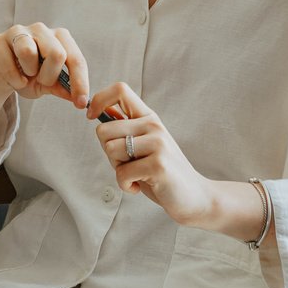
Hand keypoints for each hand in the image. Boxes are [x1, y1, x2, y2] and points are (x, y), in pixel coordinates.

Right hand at [0, 23, 88, 158]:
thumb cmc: (28, 75)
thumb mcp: (48, 84)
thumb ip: (64, 88)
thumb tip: (81, 99)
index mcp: (59, 38)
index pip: (75, 59)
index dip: (80, 82)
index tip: (81, 103)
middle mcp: (41, 30)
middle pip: (56, 53)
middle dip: (50, 76)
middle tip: (42, 81)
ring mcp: (18, 32)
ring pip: (29, 52)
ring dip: (29, 72)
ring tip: (26, 74)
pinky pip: (9, 64)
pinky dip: (14, 79)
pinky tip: (14, 78)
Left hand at [88, 81, 214, 224]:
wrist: (195, 197)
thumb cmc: (162, 173)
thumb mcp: (144, 145)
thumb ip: (125, 130)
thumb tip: (99, 112)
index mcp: (148, 117)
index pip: (120, 90)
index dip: (99, 100)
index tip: (91, 116)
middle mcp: (153, 125)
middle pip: (104, 129)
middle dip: (108, 152)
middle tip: (127, 164)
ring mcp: (158, 143)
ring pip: (111, 150)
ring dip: (118, 169)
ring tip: (137, 175)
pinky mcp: (158, 164)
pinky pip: (122, 173)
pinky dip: (126, 185)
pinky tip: (140, 186)